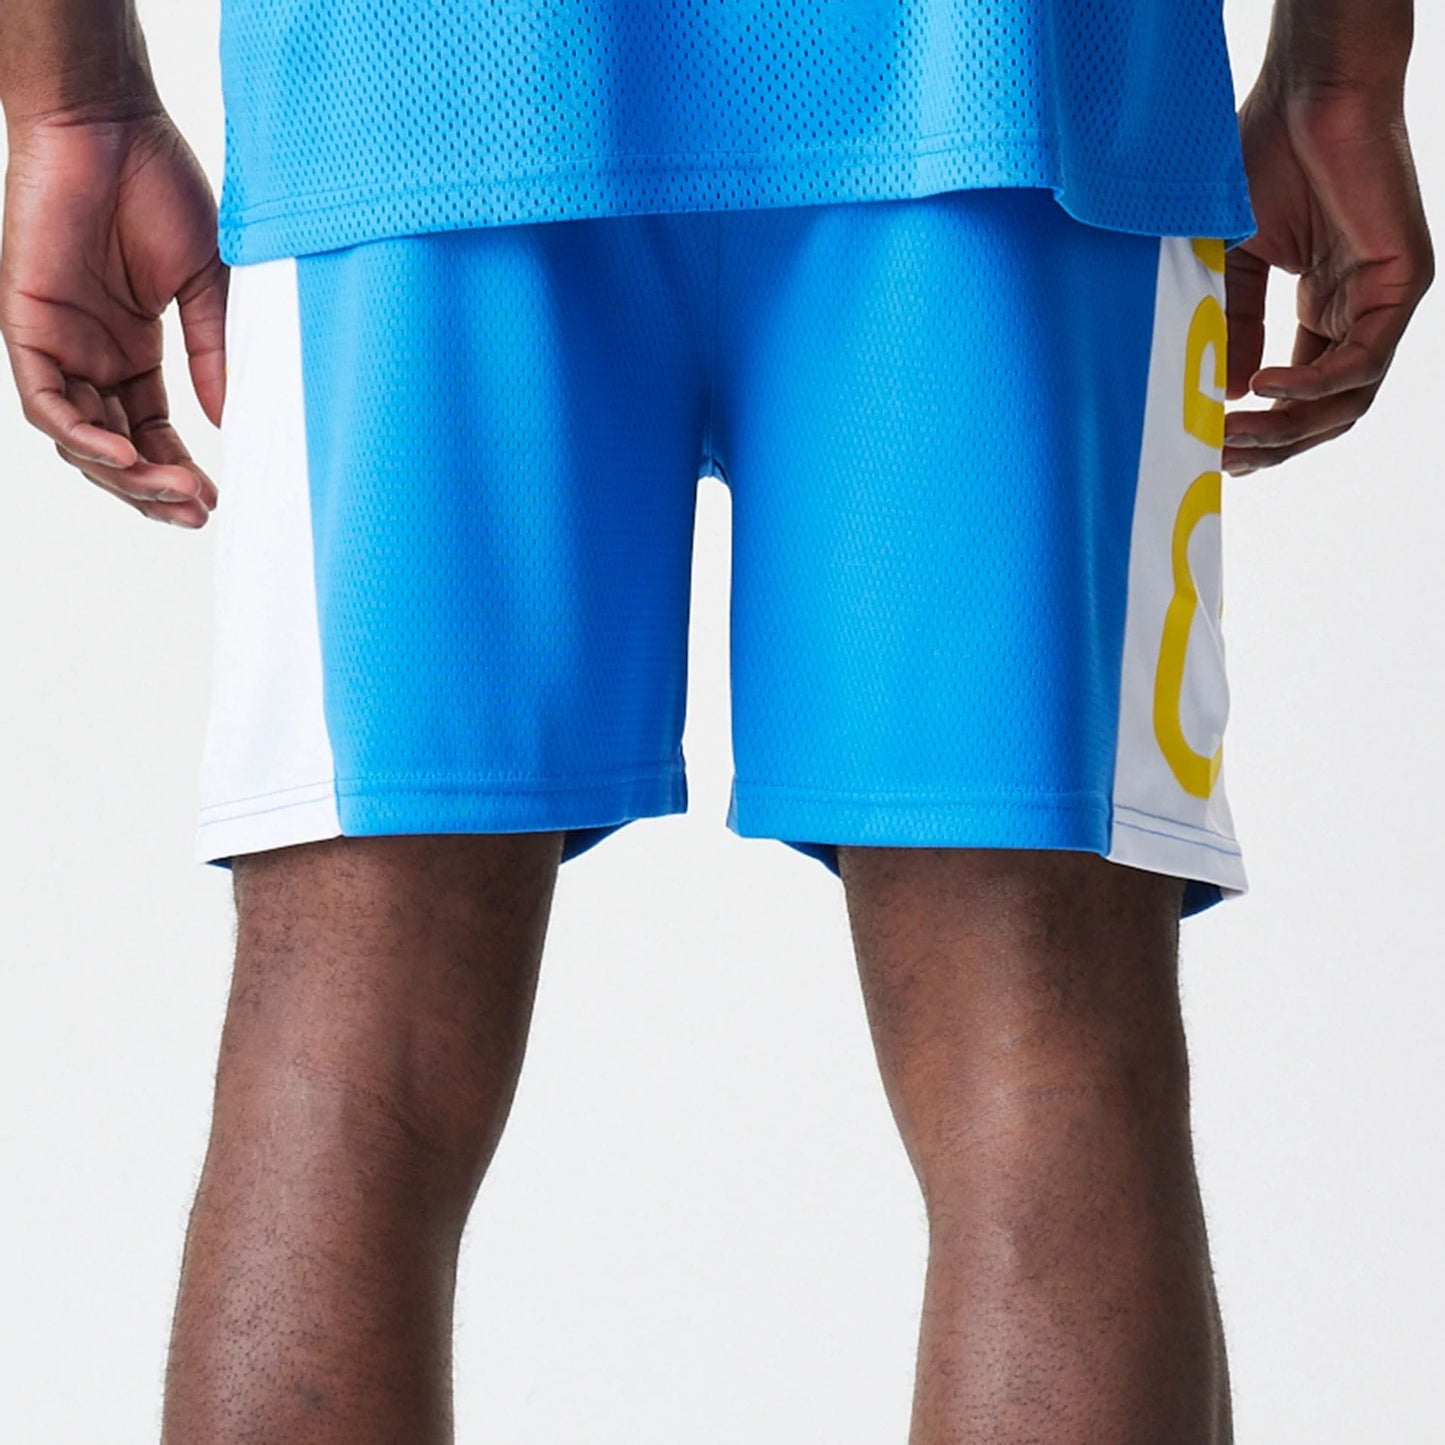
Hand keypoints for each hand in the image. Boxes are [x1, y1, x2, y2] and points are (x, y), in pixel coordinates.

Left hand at [0, 105, 225, 526]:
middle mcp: (89, 355)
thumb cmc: (158, 187)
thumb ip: (215, 355)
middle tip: (196, 511)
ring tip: (173, 493)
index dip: (178, 472)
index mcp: (130, 348)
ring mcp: (56, 343)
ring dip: (125, 476)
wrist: (109, 124)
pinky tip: (125, 459)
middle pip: (115, 449)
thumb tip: (231, 423)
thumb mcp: (207, 286)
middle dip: (154, 489)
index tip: (215, 500)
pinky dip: (82, 439)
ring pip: (79, 439)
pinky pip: (46, 405)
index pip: (149, 433)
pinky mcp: (25, 325)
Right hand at [1223, 78, 1432, 475]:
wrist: (1308, 95)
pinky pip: (1360, 364)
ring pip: (1346, 401)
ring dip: (1287, 429)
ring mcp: (1384, 302)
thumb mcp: (1235, 263)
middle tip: (1218, 457)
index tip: (1209, 448)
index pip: (1301, 395)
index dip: (1258, 430)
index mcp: (1324, 307)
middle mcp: (1359, 312)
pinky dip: (1311, 386)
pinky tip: (1263, 388)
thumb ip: (1236, 328)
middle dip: (1270, 444)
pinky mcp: (1403, 284)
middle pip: (1325, 413)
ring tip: (1233, 433)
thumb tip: (1227, 395)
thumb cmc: (1265, 163)